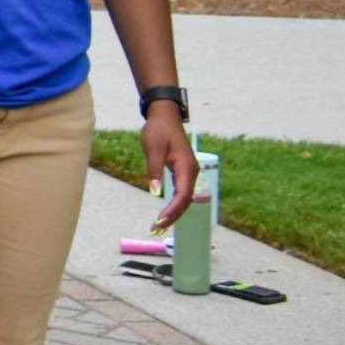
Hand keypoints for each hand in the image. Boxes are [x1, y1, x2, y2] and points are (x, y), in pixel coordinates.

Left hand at [142, 105, 198, 229]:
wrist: (164, 116)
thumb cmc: (158, 130)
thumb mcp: (153, 149)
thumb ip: (154, 170)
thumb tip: (155, 192)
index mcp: (186, 167)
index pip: (182, 195)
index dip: (172, 210)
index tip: (160, 221)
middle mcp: (191, 172)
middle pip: (185, 201)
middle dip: (173, 216)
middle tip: (156, 229)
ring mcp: (189, 172)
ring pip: (184, 198)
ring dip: (173, 213)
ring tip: (159, 226)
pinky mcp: (183, 172)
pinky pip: (181, 192)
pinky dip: (174, 204)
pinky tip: (165, 213)